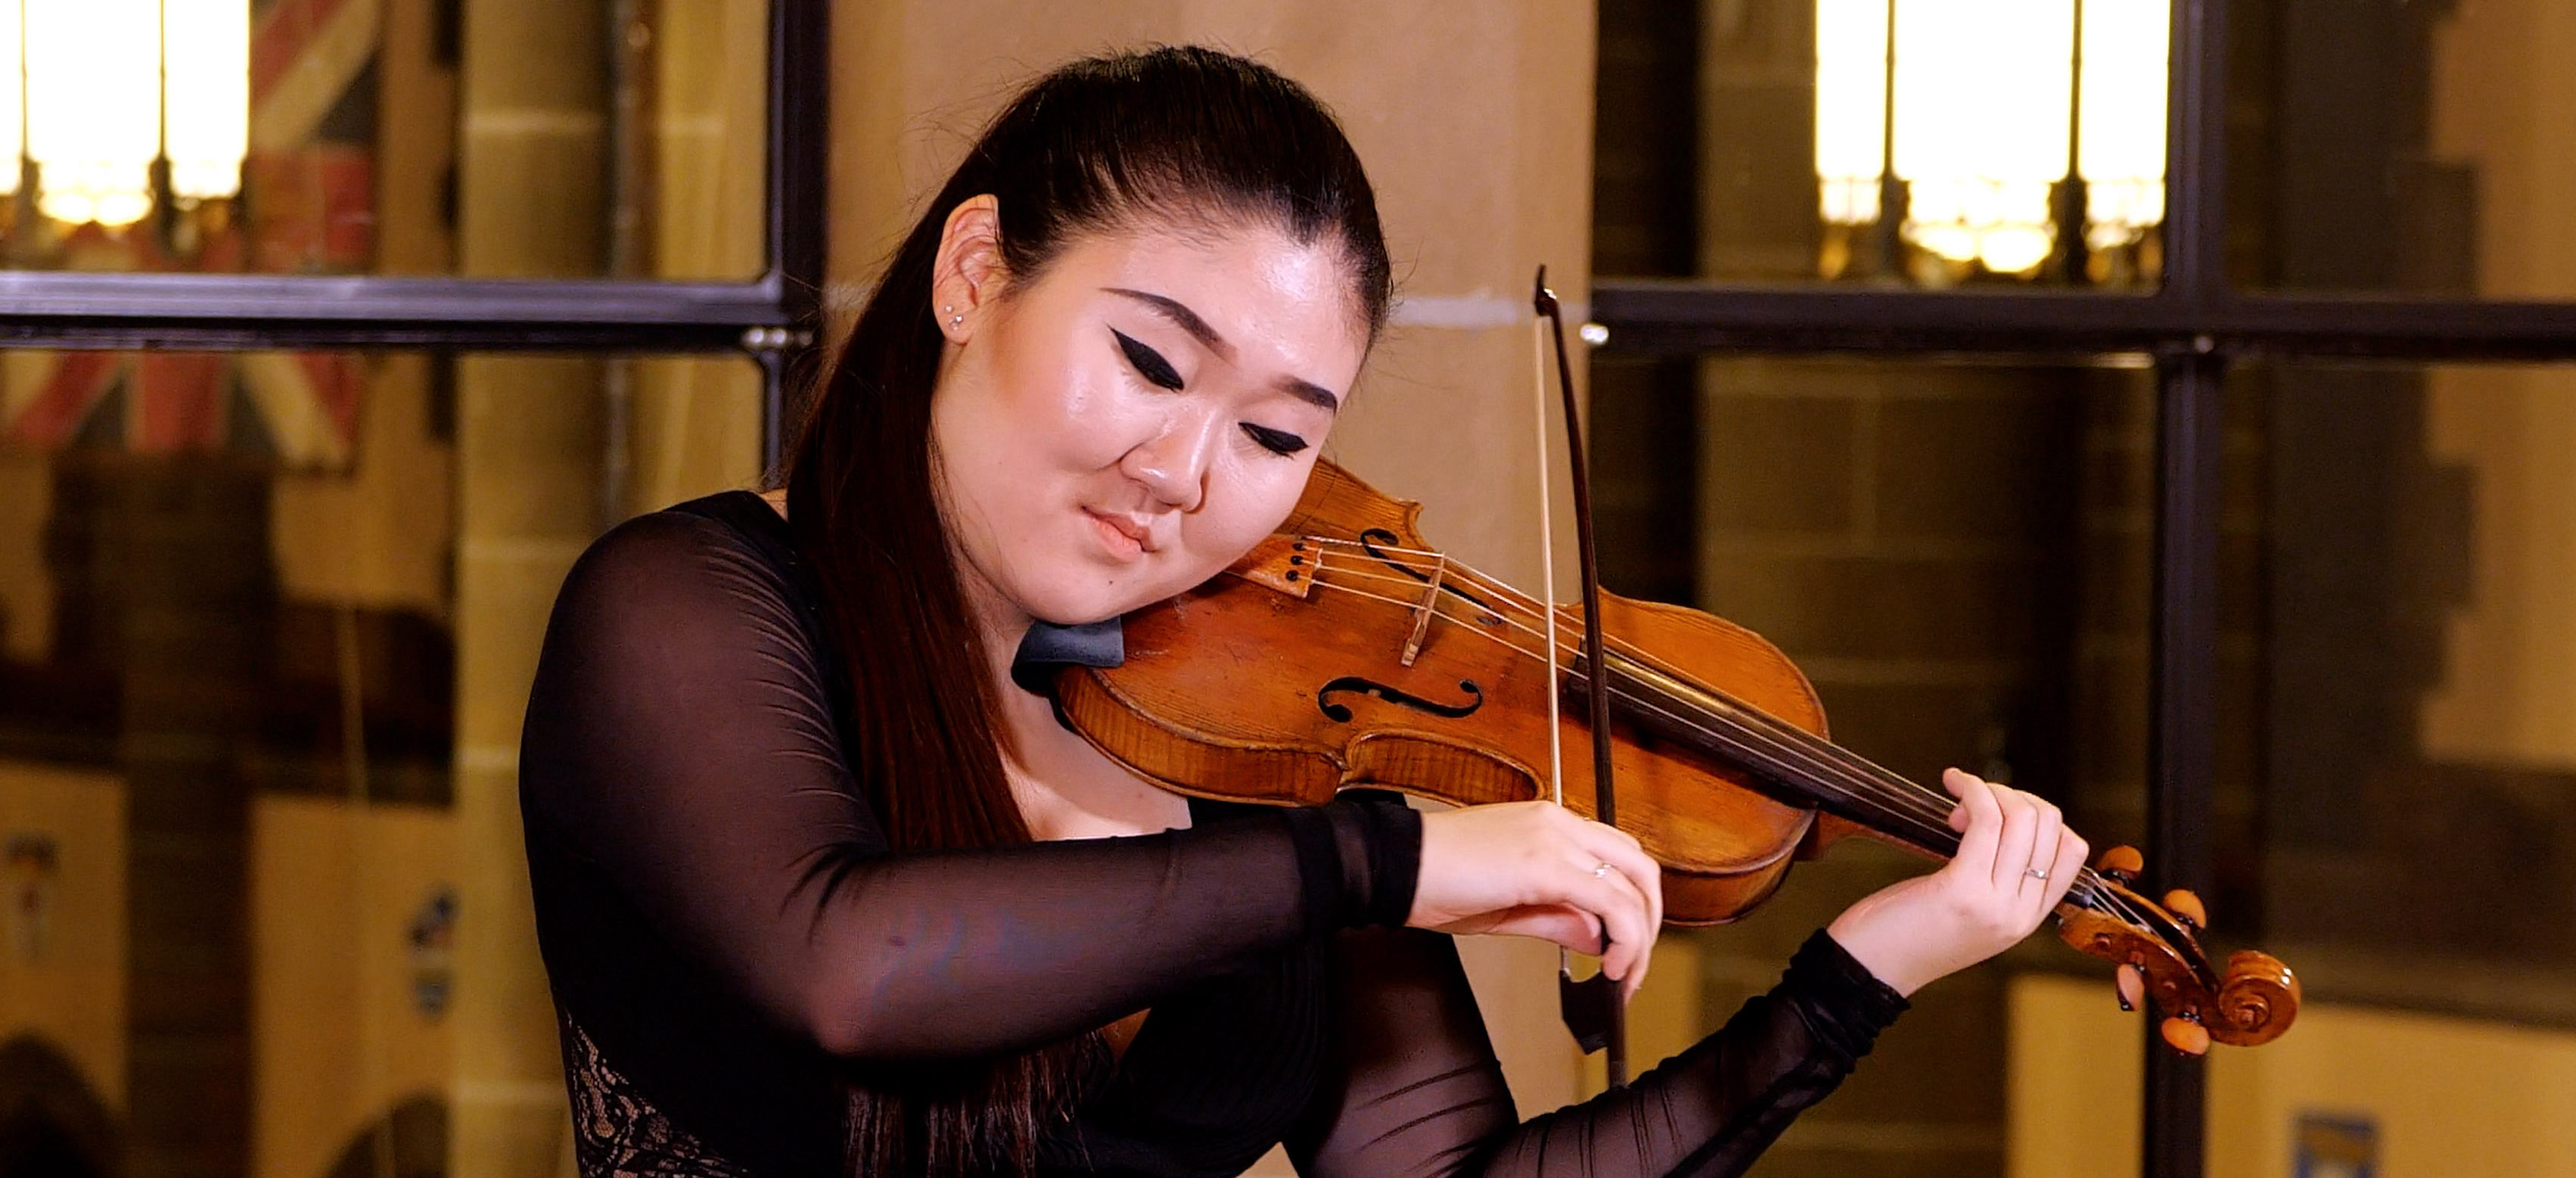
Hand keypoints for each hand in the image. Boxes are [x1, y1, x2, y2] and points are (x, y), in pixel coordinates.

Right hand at [1409, 801, 1663, 999]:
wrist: (1392, 867)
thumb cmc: (1433, 880)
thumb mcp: (1508, 904)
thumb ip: (1558, 917)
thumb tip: (1597, 936)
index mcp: (1549, 825)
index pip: (1617, 856)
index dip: (1633, 904)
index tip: (1624, 947)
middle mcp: (1559, 823)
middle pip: (1640, 867)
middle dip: (1650, 921)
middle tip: (1636, 964)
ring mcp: (1555, 839)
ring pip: (1633, 884)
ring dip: (1641, 936)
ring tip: (1626, 973)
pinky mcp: (1545, 865)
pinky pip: (1609, 902)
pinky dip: (1624, 937)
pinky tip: (1610, 964)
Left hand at [1826, 769, 2085, 995]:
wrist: (1868, 969)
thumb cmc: (1905, 931)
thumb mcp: (1968, 910)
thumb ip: (1996, 879)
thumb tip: (2003, 816)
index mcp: (2026, 918)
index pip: (2071, 850)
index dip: (2040, 815)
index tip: (1998, 814)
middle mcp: (2019, 915)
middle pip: (2049, 826)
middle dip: (2012, 797)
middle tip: (1969, 806)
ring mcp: (1996, 905)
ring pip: (2022, 819)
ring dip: (1989, 790)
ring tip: (1957, 797)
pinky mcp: (1963, 890)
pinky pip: (1986, 821)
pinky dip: (1972, 791)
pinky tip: (1953, 782)